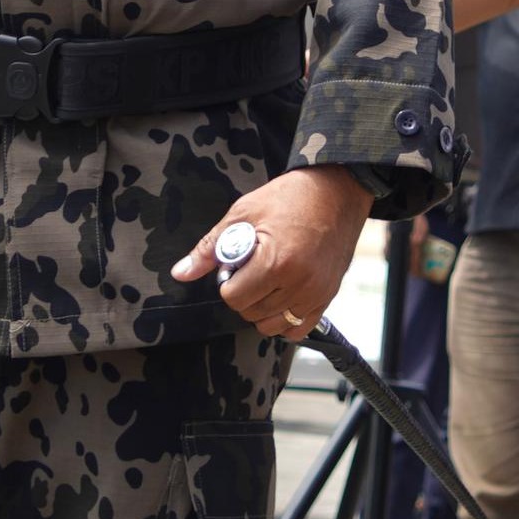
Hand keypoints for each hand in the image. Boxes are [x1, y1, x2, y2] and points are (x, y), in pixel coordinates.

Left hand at [171, 165, 369, 339]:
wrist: (337, 189)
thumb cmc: (290, 197)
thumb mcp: (243, 213)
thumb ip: (210, 248)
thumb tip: (180, 274)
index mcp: (275, 261)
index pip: (233, 297)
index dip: (228, 280)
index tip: (238, 262)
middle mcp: (299, 283)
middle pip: (250, 312)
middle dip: (244, 292)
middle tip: (254, 266)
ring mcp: (316, 293)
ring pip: (271, 325)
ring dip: (263, 307)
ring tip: (269, 279)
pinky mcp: (328, 297)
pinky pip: (297, 330)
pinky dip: (285, 318)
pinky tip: (283, 294)